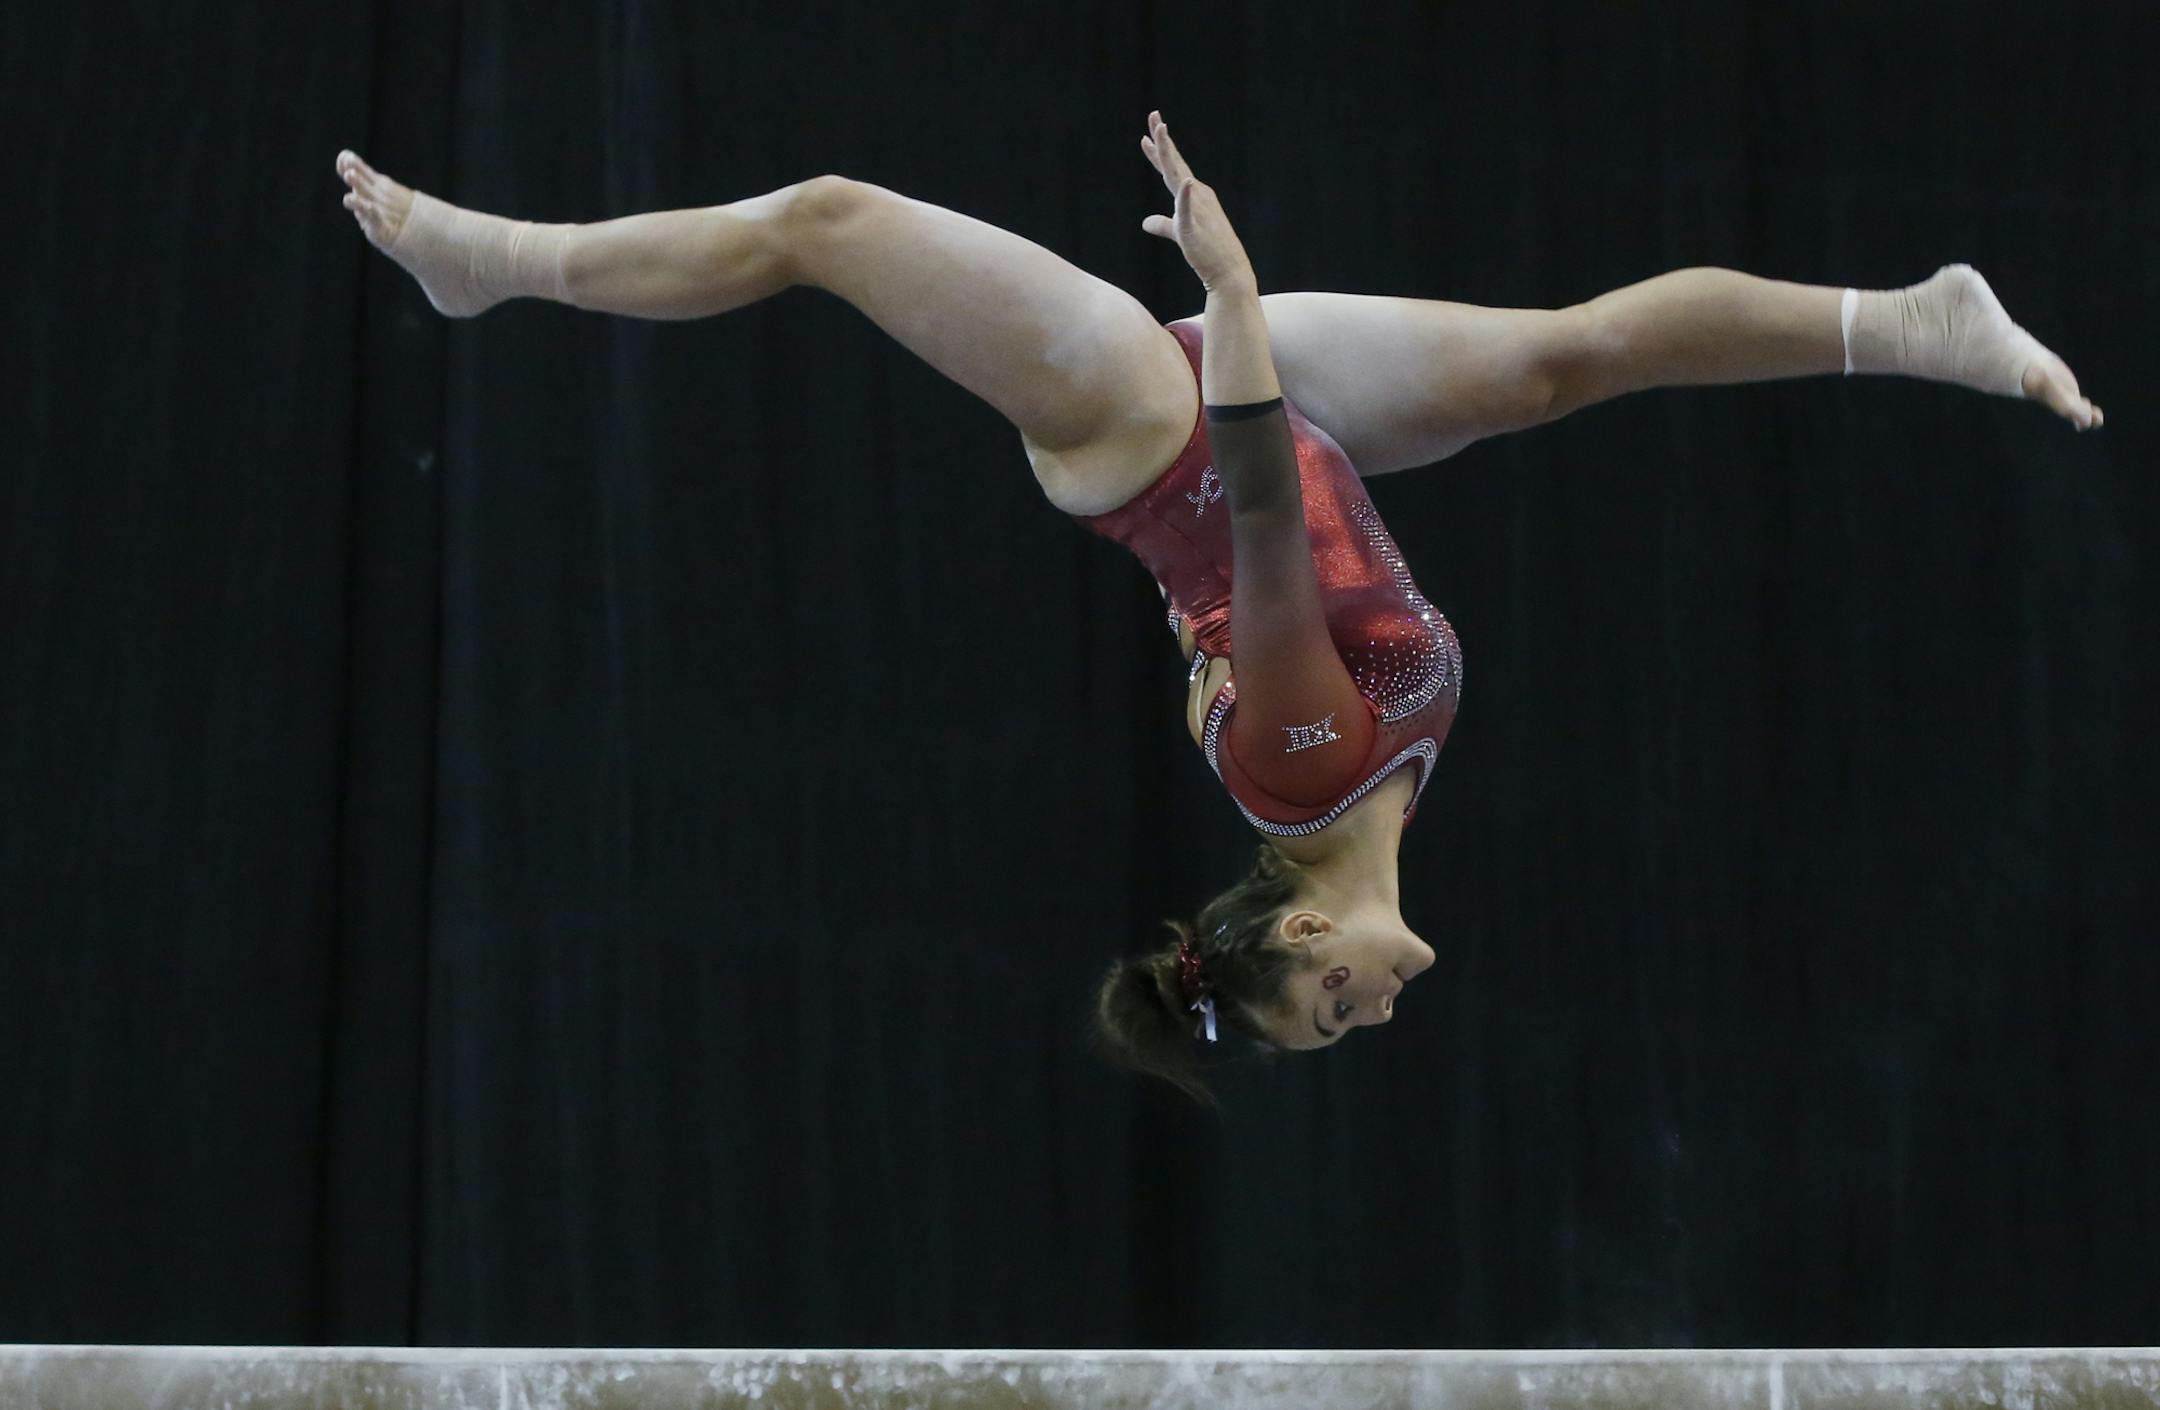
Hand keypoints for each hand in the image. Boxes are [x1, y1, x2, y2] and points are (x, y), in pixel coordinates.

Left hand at [1139, 111, 1256, 294]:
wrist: (1228, 271)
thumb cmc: (1207, 252)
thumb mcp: (1180, 234)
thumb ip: (1163, 224)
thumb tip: (1146, 221)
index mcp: (1194, 195)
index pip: (1174, 168)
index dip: (1161, 150)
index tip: (1150, 132)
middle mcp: (1197, 195)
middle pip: (1175, 164)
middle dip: (1164, 139)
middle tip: (1154, 115)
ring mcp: (1197, 208)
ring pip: (1178, 177)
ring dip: (1170, 154)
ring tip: (1161, 132)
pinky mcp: (1194, 227)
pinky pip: (1188, 209)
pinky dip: (1186, 195)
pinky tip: (1186, 182)